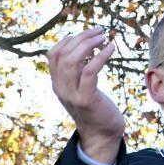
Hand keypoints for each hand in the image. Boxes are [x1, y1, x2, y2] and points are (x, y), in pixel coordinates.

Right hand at [48, 28, 124, 164]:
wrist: (101, 134)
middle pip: (63, 54)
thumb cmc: (95, 108)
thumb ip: (77, 73)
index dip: (67, 39)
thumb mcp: (81, 88)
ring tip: (104, 37)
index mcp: (57, 84)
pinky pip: (90, 70)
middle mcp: (60, 88)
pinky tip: (111, 48)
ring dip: (89, 44)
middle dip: (81, 37)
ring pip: (72, 60)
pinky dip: (101, 56)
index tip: (85, 34)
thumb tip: (85, 48)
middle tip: (99, 31)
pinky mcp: (86, 98)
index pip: (52, 54)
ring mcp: (71, 94)